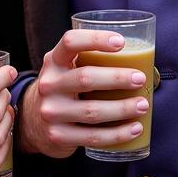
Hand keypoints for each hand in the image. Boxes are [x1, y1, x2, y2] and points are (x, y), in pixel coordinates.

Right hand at [18, 30, 147, 158]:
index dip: (95, 39)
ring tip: (143, 105)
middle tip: (139, 78)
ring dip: (122, 108)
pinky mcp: (58, 135)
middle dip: (117, 78)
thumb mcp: (65, 69)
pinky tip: (135, 129)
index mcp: (53, 61)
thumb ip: (87, 61)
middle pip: (85, 78)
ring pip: (92, 111)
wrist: (34, 122)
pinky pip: (93, 136)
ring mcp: (51, 111)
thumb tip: (138, 59)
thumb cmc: (63, 89)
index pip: (70, 42)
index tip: (121, 42)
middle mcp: (49, 84)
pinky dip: (118, 134)